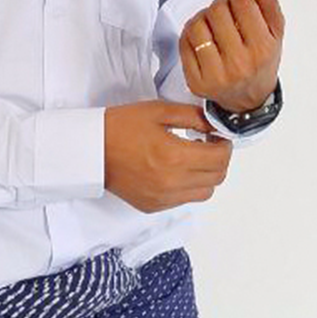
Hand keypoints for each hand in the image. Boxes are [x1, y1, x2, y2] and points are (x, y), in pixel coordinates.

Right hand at [103, 101, 233, 213]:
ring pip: (204, 193)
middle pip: (217, 178)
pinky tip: (175, 169)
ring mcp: (163, 198)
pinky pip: (184, 200)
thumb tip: (215, 124)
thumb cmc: (121, 126)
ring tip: (192, 157)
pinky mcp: (153, 206)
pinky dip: (188, 186)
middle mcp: (172, 183)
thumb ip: (192, 116)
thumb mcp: (159, 111)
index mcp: (175, 156)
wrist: (91, 149)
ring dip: (206, 175)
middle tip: (208, 143)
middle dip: (219, 159)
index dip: (225, 144)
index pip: (220, 158)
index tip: (217, 135)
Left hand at [178, 0, 284, 112]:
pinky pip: (184, 42)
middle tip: (226, 11)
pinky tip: (203, 35)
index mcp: (262, 50)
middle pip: (217, 10)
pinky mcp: (195, 82)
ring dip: (203, 15)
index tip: (240, 1)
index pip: (242, 3)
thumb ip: (269, 4)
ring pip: (197, 24)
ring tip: (213, 21)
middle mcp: (239, 64)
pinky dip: (191, 32)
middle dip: (221, 3)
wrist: (248, 100)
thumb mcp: (274, 34)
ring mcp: (215, 75)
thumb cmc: (262, 61)